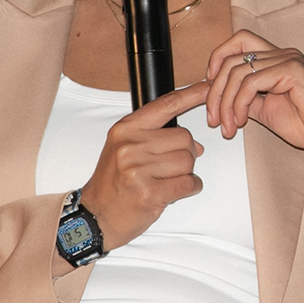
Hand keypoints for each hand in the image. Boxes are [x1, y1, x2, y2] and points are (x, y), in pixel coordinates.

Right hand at [76, 82, 208, 254]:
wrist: (95, 215)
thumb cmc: (113, 182)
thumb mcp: (124, 148)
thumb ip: (155, 137)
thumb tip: (195, 143)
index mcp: (125, 130)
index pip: (166, 105)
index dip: (191, 95)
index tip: (208, 87)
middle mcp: (130, 146)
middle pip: (185, 138)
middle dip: (185, 153)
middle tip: (167, 168)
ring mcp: (139, 170)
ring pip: (189, 161)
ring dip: (186, 173)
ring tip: (165, 181)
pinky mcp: (150, 193)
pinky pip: (189, 183)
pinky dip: (190, 188)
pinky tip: (172, 192)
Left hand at [203, 31, 303, 186]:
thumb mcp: (269, 111)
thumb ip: (248, 100)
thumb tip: (219, 98)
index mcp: (278, 59)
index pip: (239, 42)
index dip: (217, 59)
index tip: (209, 90)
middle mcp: (283, 53)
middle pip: (231, 57)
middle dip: (214, 90)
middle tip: (214, 119)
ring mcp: (288, 59)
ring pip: (237, 71)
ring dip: (225, 103)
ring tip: (228, 127)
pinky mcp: (292, 70)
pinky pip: (251, 82)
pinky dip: (240, 103)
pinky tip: (242, 121)